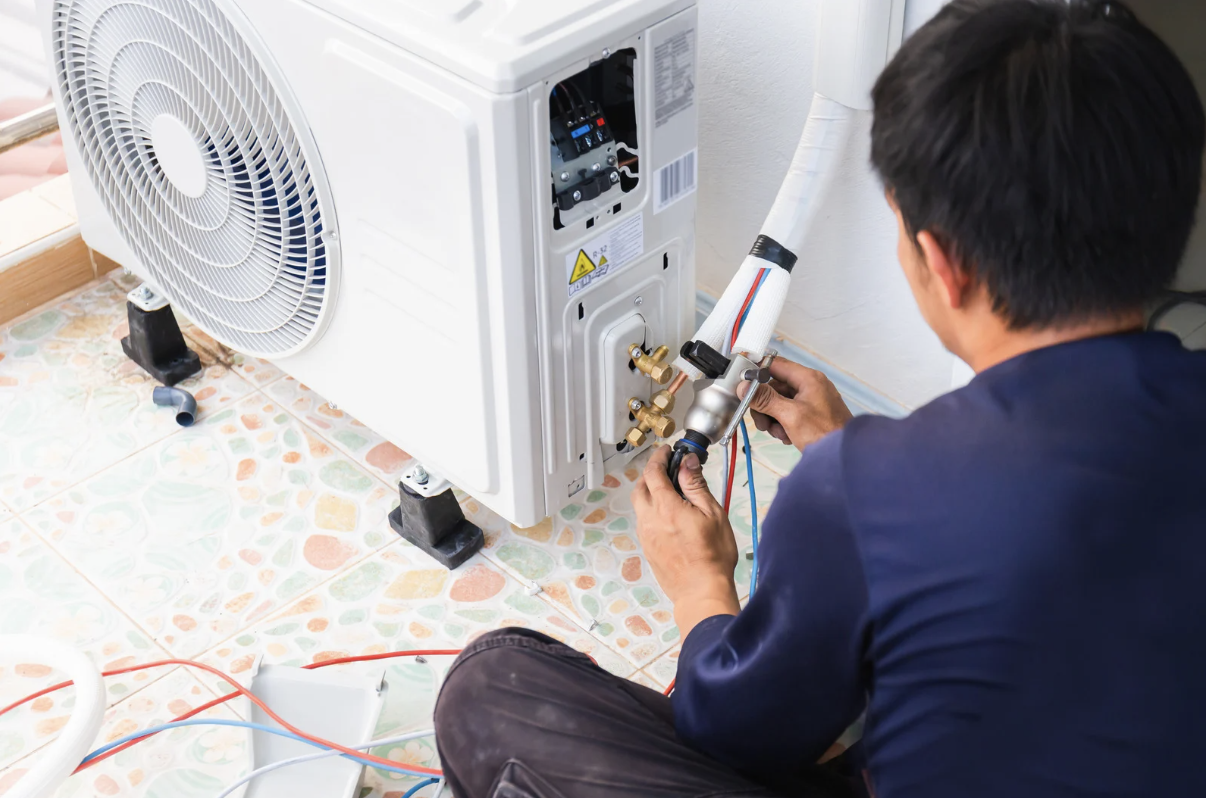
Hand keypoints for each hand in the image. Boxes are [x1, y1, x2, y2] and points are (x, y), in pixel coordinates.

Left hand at [632, 446, 739, 637]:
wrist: (701, 591)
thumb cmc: (713, 556)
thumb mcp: (712, 513)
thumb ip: (696, 485)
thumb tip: (687, 463)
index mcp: (666, 507)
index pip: (653, 472)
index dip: (659, 457)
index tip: (667, 451)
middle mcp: (650, 520)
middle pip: (640, 487)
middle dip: (651, 473)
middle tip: (667, 469)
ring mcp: (646, 535)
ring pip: (640, 505)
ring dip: (650, 492)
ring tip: (671, 492)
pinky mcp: (647, 548)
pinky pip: (644, 521)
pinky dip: (652, 510)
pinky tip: (670, 516)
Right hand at [741, 359, 852, 450]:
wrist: (844, 456)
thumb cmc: (824, 433)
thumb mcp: (790, 415)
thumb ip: (765, 399)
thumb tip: (744, 387)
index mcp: (808, 378)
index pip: (775, 365)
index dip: (757, 374)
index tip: (744, 386)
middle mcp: (810, 385)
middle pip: (775, 387)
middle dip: (765, 406)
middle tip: (762, 423)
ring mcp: (811, 400)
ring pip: (779, 402)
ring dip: (773, 418)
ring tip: (779, 433)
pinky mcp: (811, 414)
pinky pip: (788, 413)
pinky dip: (783, 424)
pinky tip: (787, 436)